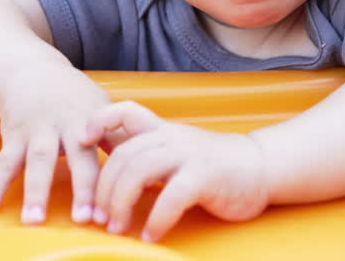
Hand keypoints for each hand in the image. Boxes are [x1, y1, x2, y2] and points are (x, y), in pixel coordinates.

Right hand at [0, 65, 111, 225]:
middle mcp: (67, 125)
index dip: (115, 176)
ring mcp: (39, 130)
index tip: (117, 207)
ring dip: (35, 192)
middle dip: (82, 188)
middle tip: (84, 218)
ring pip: (38, 162)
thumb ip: (119, 136)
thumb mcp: (100, 107)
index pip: (109, 151)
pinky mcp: (14, 135)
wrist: (31, 69)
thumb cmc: (73, 95)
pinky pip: (3, 163)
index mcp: (94, 120)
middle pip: (77, 158)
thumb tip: (147, 161)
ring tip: (33, 221)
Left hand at [82, 101, 270, 242]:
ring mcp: (189, 154)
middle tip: (100, 218)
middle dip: (104, 190)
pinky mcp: (205, 176)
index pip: (126, 110)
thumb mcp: (177, 152)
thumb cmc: (214, 166)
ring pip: (139, 170)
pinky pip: (171, 196)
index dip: (99, 120)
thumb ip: (147, 155)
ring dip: (121, 204)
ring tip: (118, 228)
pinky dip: (156, 219)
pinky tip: (150, 235)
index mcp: (163, 130)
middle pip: (123, 154)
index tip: (83, 140)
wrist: (262, 167)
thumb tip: (108, 170)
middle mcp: (173, 138)